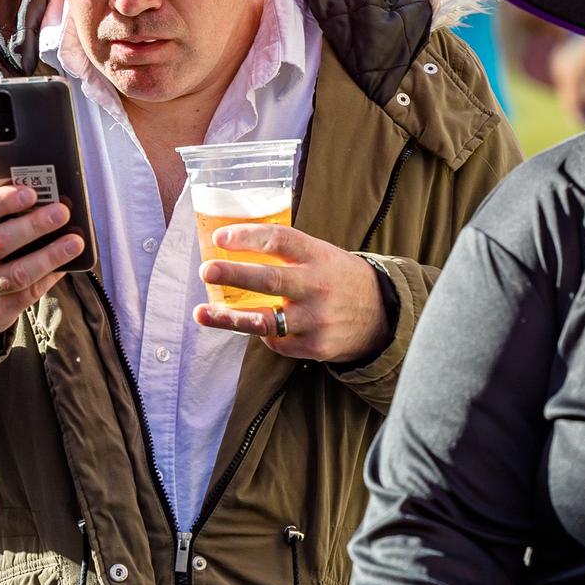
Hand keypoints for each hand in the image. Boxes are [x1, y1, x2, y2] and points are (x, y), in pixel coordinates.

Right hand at [0, 184, 84, 349]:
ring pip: (19, 272)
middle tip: (61, 213)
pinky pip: (28, 294)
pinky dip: (50, 277)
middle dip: (34, 226)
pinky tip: (65, 265)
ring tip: (75, 242)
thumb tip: (46, 202)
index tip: (30, 193)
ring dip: (51, 255)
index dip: (2, 201)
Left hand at [194, 224, 388, 363]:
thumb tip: (230, 245)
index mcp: (318, 255)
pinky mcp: (317, 347)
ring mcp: (318, 319)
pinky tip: (250, 326)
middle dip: (235, 275)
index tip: (219, 237)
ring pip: (266, 321)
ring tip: (202, 313)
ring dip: (229, 318)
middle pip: (270, 280)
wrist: (383, 315)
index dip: (248, 236)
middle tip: (206, 271)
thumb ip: (285, 252)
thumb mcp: (321, 254)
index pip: (280, 240)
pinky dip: (261, 334)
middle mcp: (319, 286)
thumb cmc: (338, 278)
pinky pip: (277, 343)